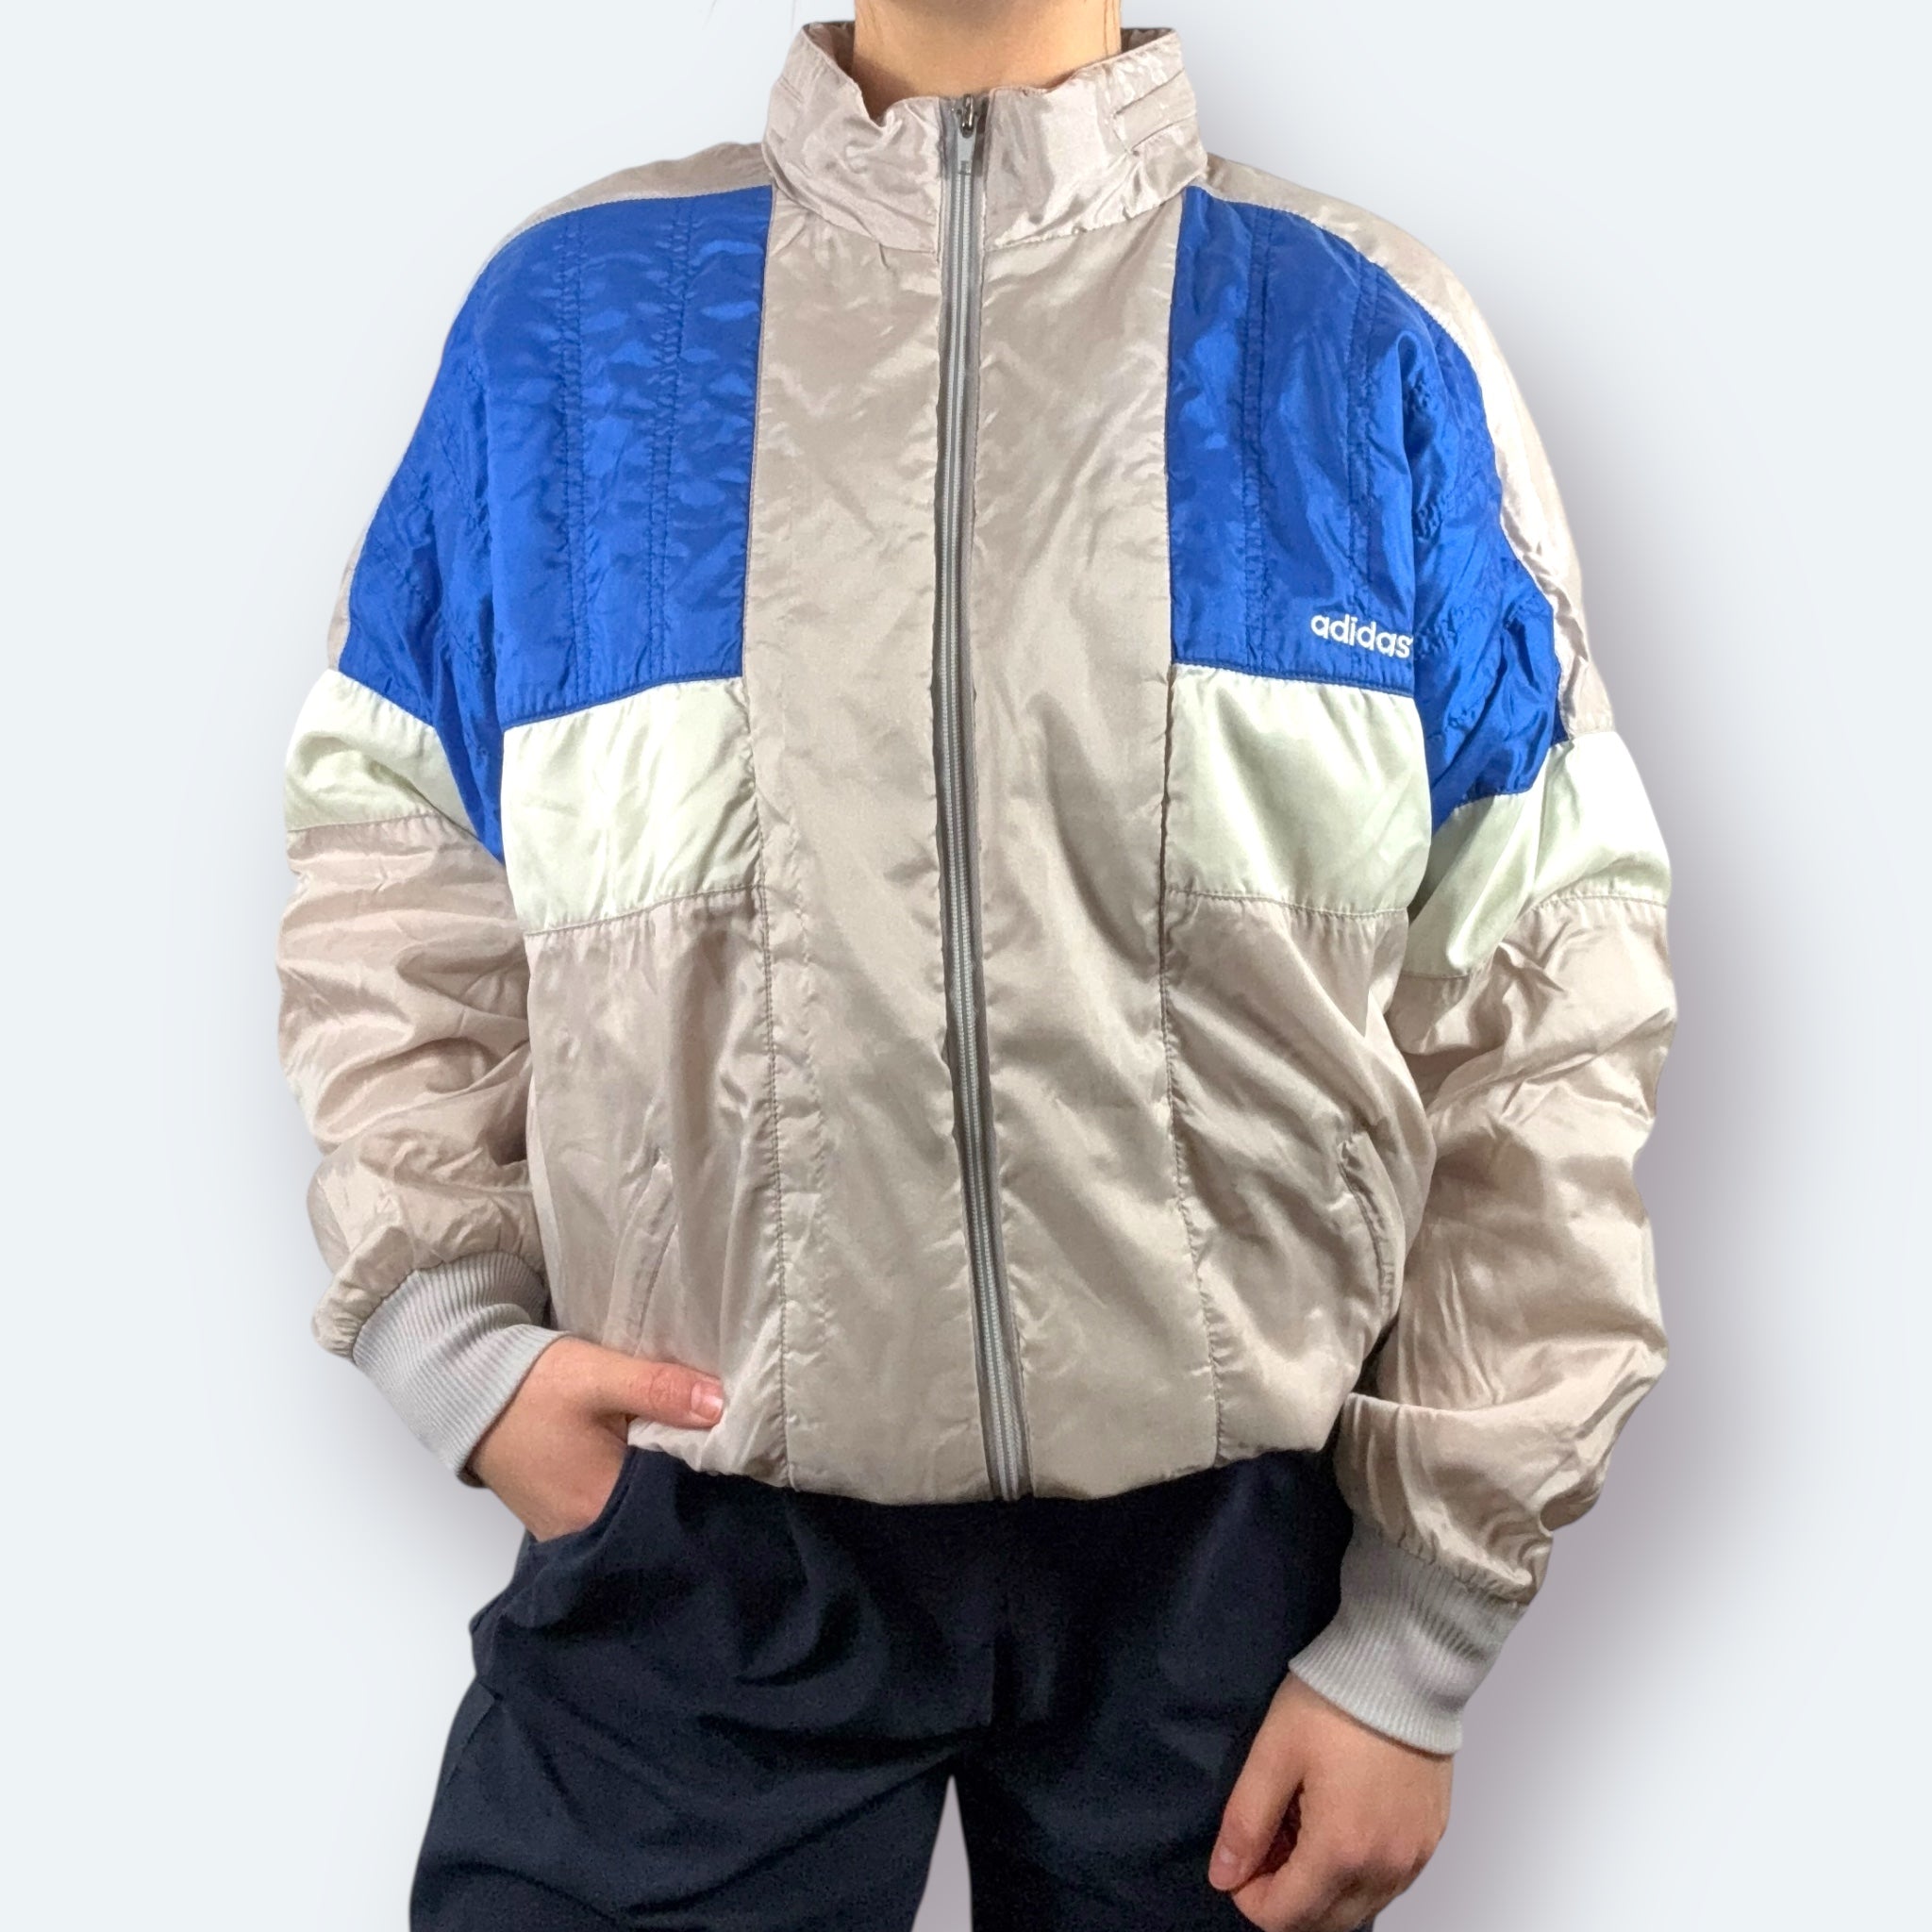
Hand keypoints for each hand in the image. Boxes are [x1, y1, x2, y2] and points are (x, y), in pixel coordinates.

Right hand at [466, 1336, 724, 1540]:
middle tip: (720, 1444)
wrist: (466, 1391)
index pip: (678, 1505)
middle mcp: (585, 1533)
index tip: (737, 1448)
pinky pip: (612, 1509)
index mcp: (601, 1506)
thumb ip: (660, 1389)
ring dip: (661, 1483)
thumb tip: (721, 1404)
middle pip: (659, 1515)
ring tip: (689, 1447)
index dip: (711, 1476)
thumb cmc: (531, 1386)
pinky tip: (649, 1456)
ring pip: (637, 1513)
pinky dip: (633, 1486)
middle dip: (690, 1482)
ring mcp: (569, 1530)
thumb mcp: (599, 1376)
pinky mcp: (561, 1516)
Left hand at [1209, 1673, 1452, 1930]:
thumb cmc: (1333, 1703)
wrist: (1404, 1667)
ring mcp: (1414, 1857)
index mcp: (1341, 1851)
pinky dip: (1356, 1872)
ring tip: (1301, 1824)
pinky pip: (1387, 1883)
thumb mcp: (1272, 1754)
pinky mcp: (1430, 1839)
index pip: (1284, 1916)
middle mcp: (1385, 1869)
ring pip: (1357, 1907)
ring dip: (1321, 1886)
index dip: (1249, 1895)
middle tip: (1270, 1836)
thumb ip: (1246, 1822)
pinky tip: (1339, 1822)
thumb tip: (1224, 1877)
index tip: (1241, 1853)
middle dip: (1285, 1894)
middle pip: (1323, 1922)